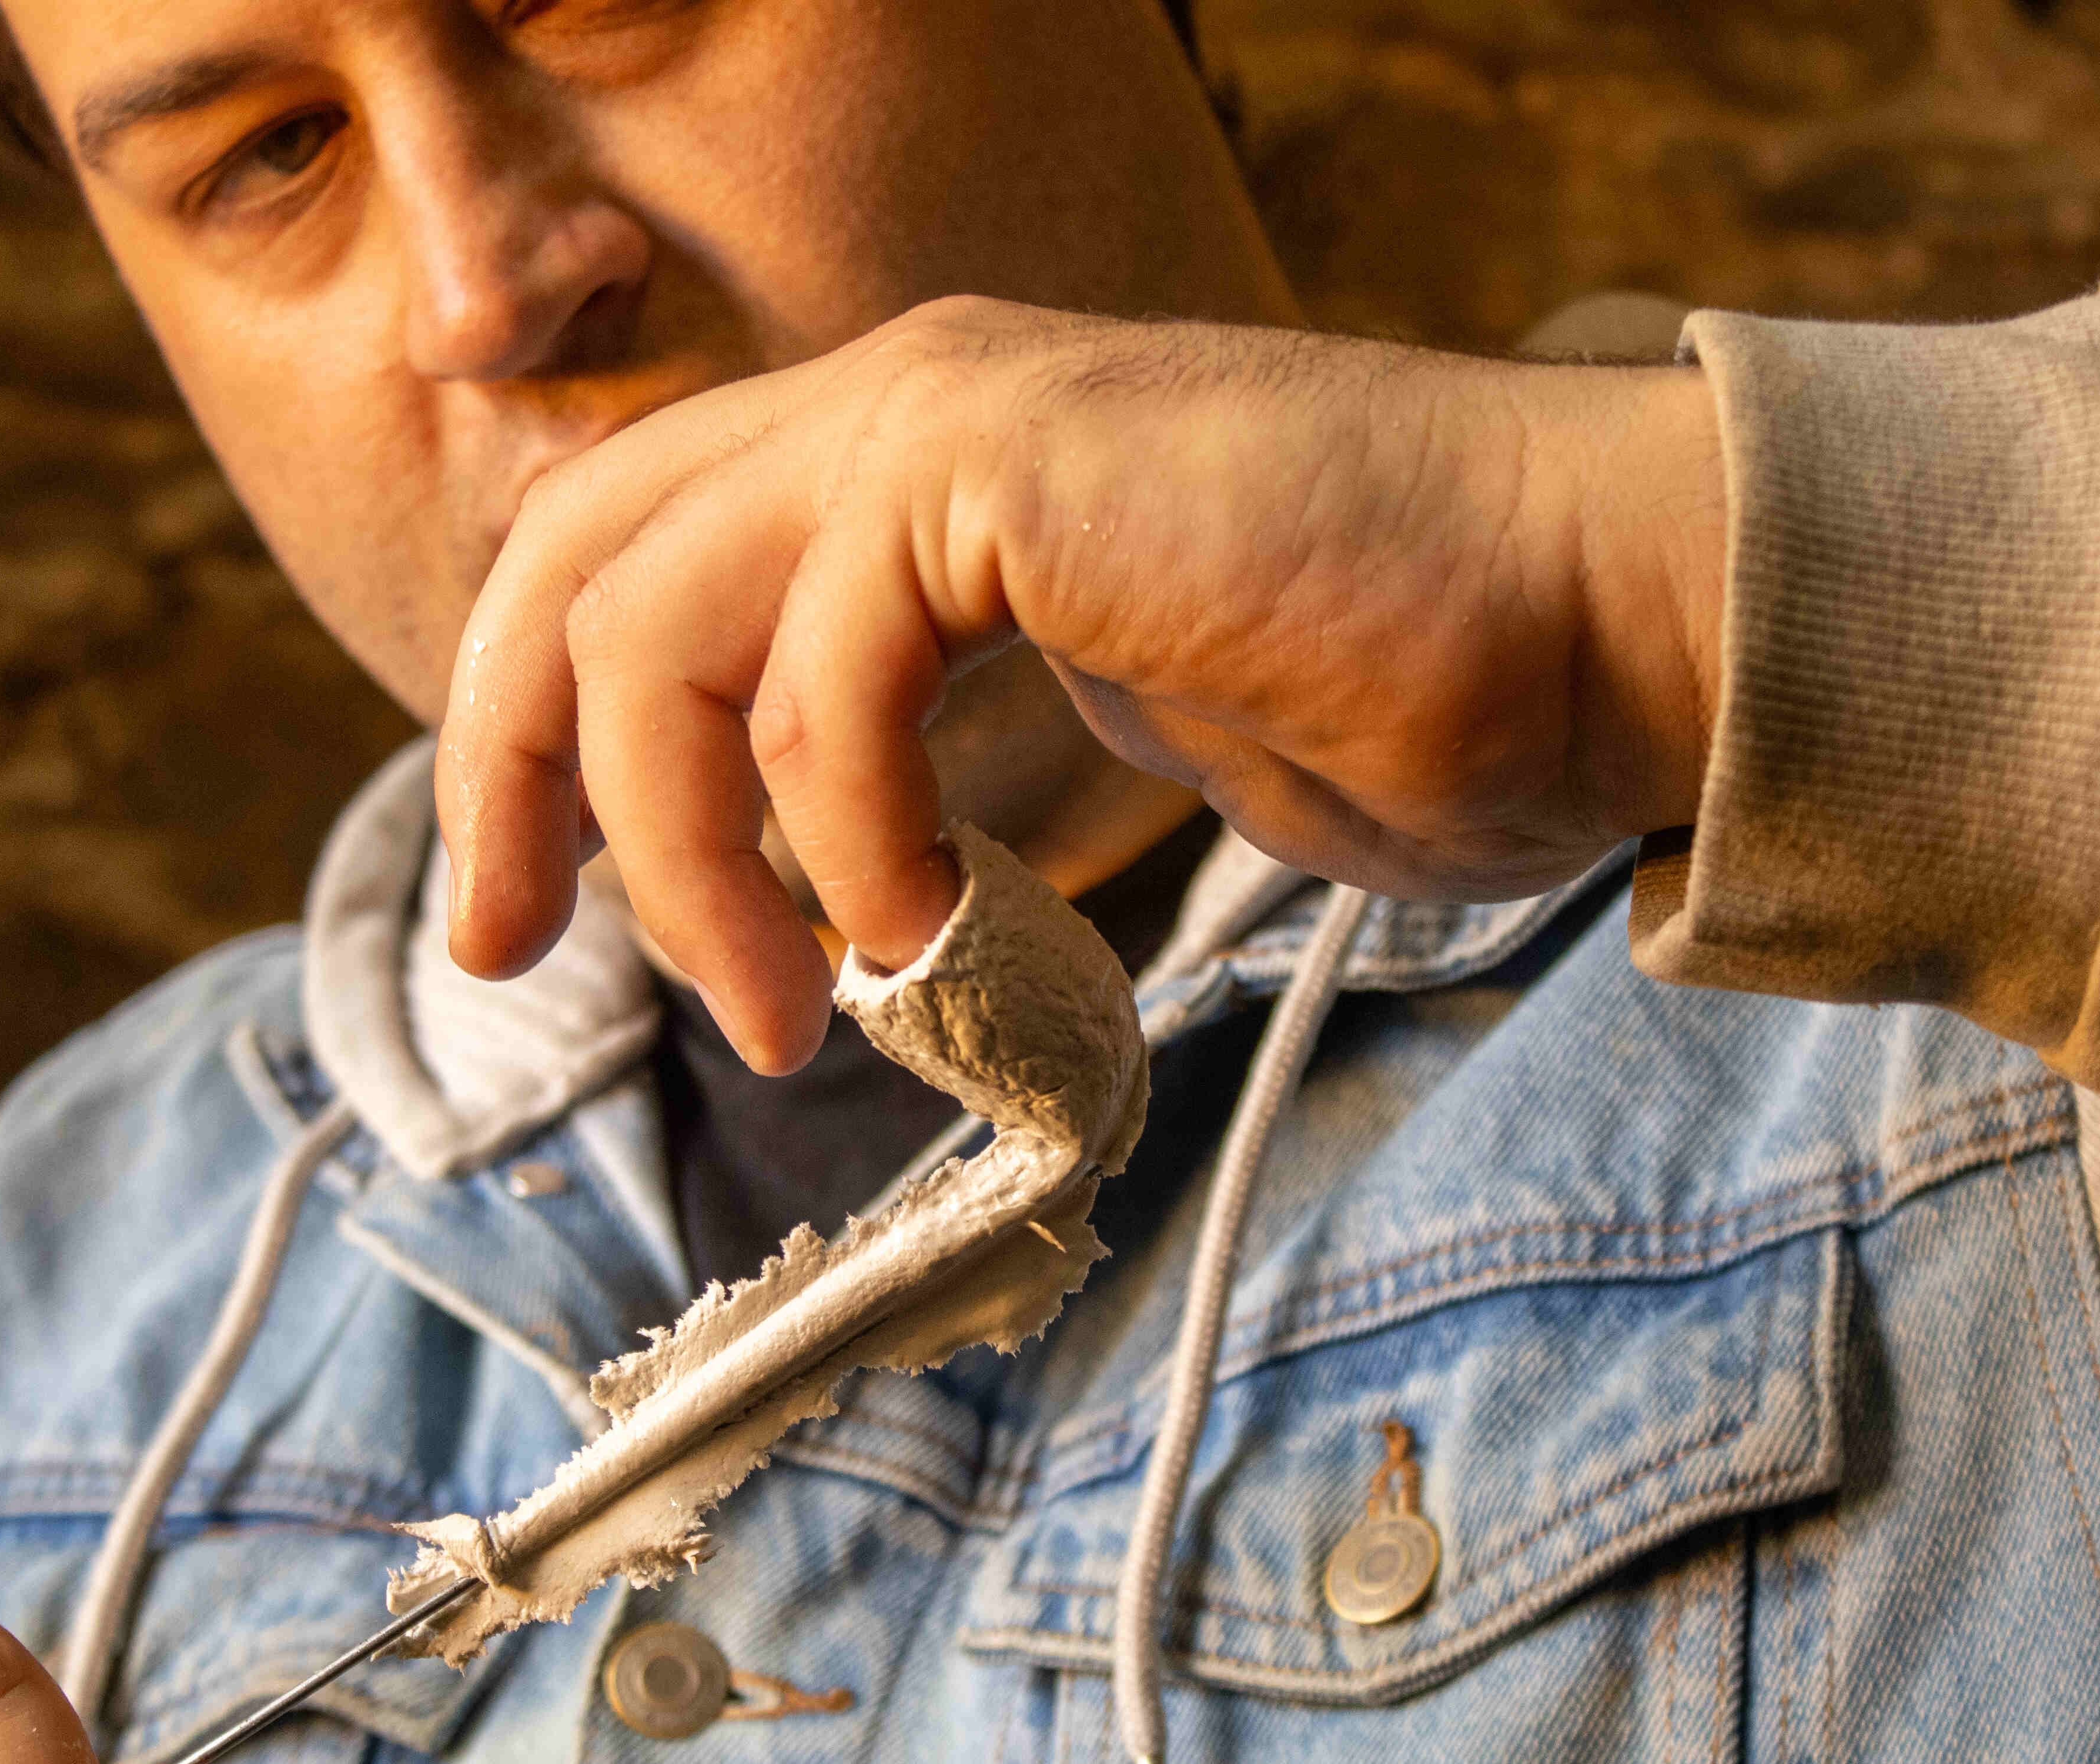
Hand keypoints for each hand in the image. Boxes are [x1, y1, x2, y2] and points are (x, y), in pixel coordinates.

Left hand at [435, 296, 1725, 1073]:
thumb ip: (946, 748)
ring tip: (783, 1021)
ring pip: (649, 626)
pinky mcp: (1004, 459)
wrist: (1594, 620)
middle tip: (511, 959)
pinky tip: (925, 933)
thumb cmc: (1396, 697)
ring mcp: (942, 411)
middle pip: (568, 563)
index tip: (522, 914)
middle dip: (505, 774)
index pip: (614, 557)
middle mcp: (892, 404)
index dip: (520, 732)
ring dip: (685, 860)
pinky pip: (817, 671)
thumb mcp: (1094, 729)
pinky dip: (842, 834)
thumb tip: (832, 882)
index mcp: (897, 457)